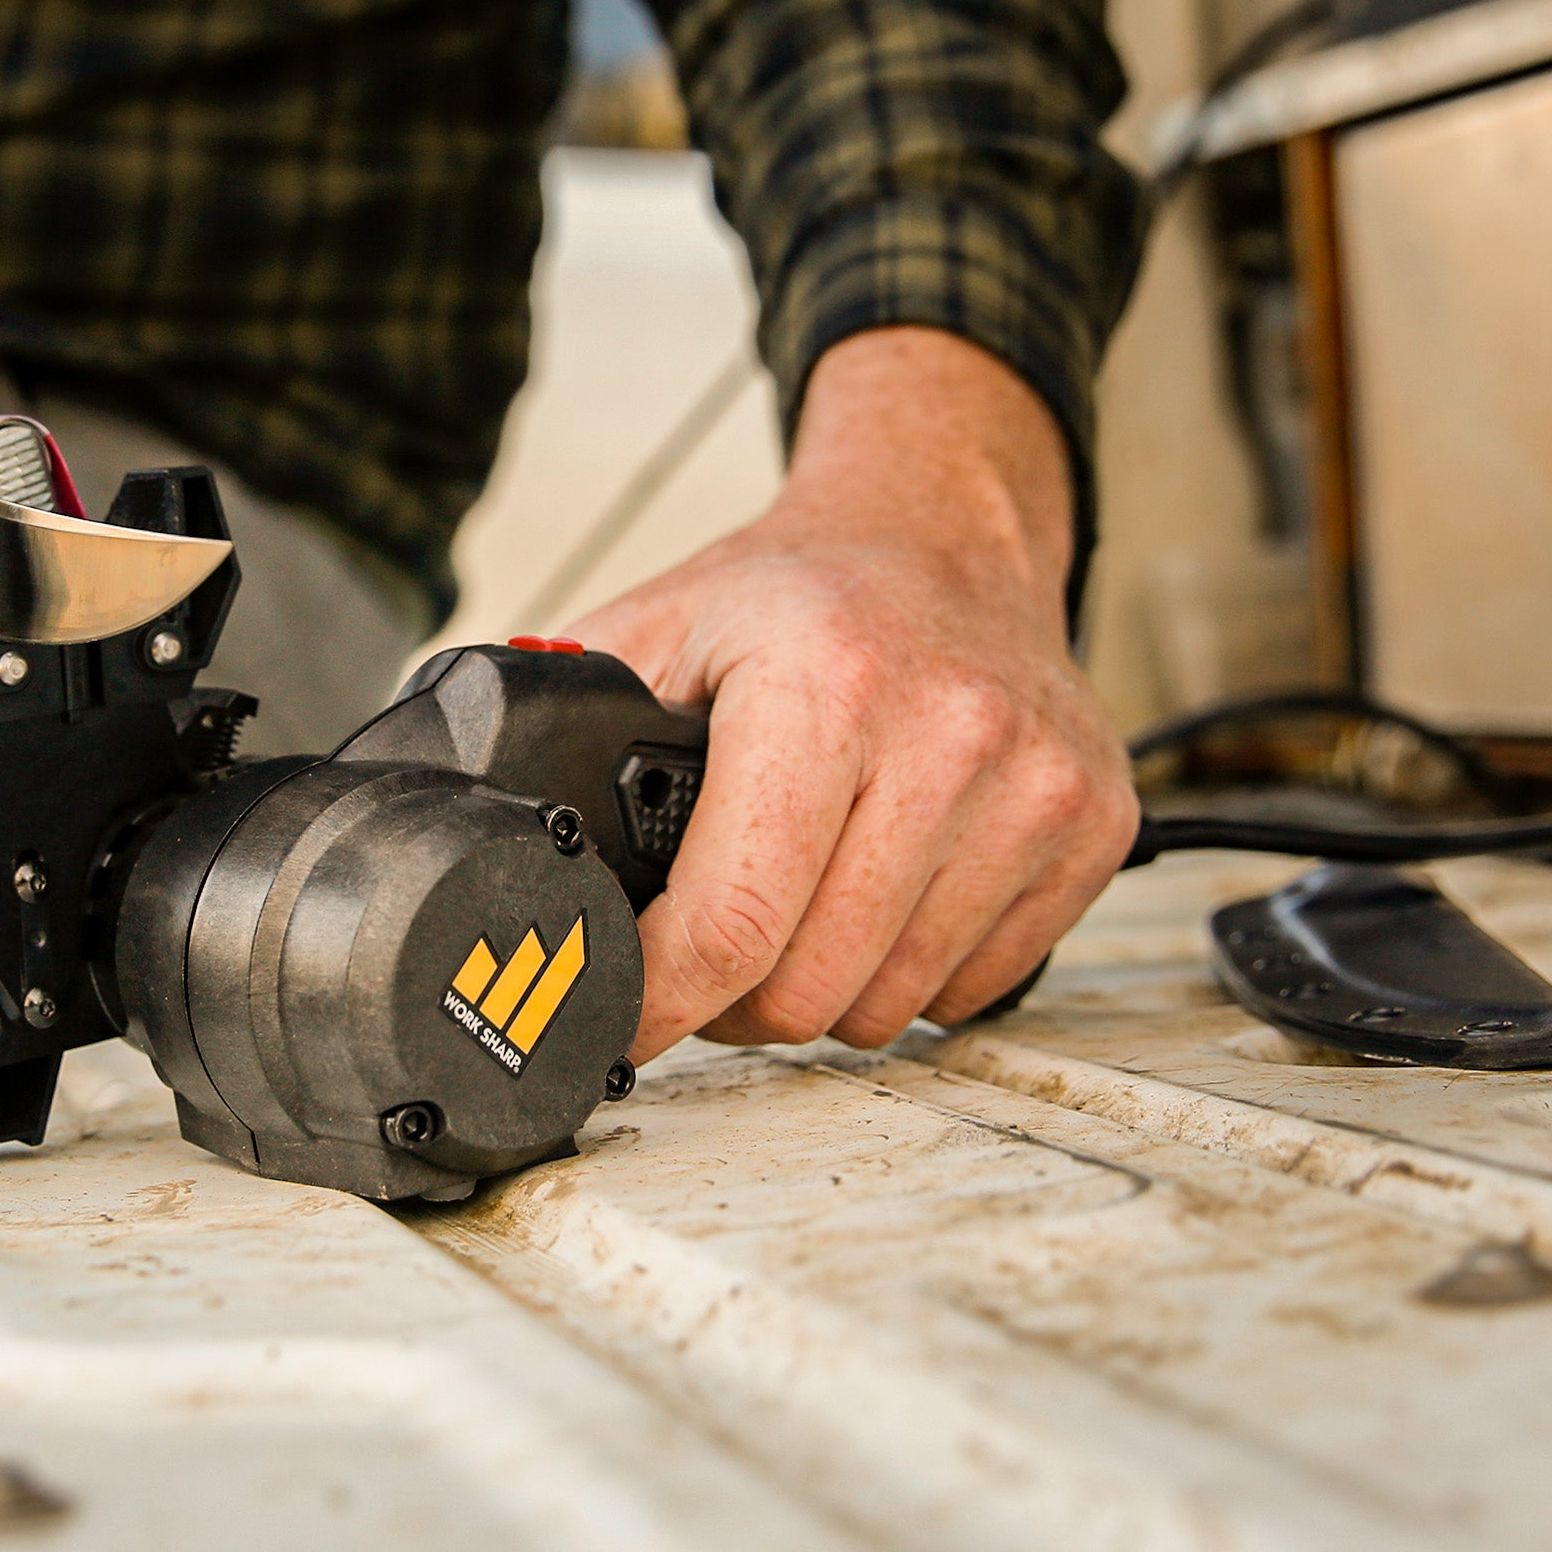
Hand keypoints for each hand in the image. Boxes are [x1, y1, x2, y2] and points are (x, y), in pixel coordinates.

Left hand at [568, 327, 1136, 1060]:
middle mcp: (949, 735)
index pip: (731, 923)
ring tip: (794, 902)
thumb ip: (556, 723)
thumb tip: (460, 818)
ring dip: (820, 985)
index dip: (654, 1002)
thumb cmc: (796, 592)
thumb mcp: (656, 627)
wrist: (944, 530)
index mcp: (823, 686)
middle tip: (710, 940)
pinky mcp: (1091, 829)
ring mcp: (1035, 788)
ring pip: (889, 1004)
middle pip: (807, 988)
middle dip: (733, 995)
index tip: (617, 1020)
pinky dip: (911, 971)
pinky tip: (879, 890)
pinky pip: (974, 986)